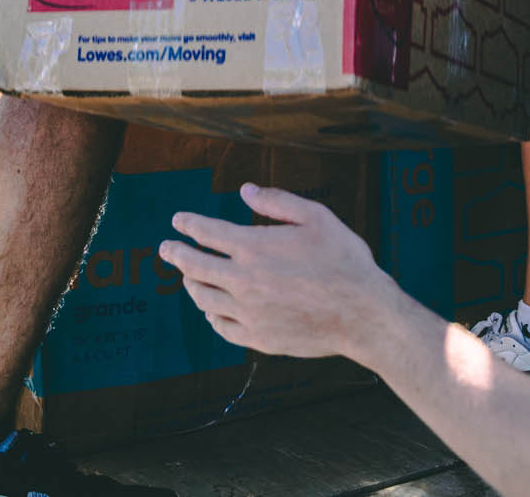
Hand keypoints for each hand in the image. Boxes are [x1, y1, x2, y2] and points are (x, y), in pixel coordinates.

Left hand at [158, 184, 398, 361]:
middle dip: (176, 254)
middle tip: (165, 248)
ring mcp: (248, 313)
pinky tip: (211, 311)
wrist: (363, 314)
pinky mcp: (258, 338)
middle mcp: (243, 281)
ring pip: (204, 298)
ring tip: (188, 278)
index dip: (188, 224)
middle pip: (195, 266)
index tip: (177, 220)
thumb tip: (245, 191)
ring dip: (192, 284)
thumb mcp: (316, 217)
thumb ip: (277, 202)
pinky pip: (222, 327)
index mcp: (254, 247)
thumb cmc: (344, 260)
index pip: (206, 232)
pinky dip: (211, 316)